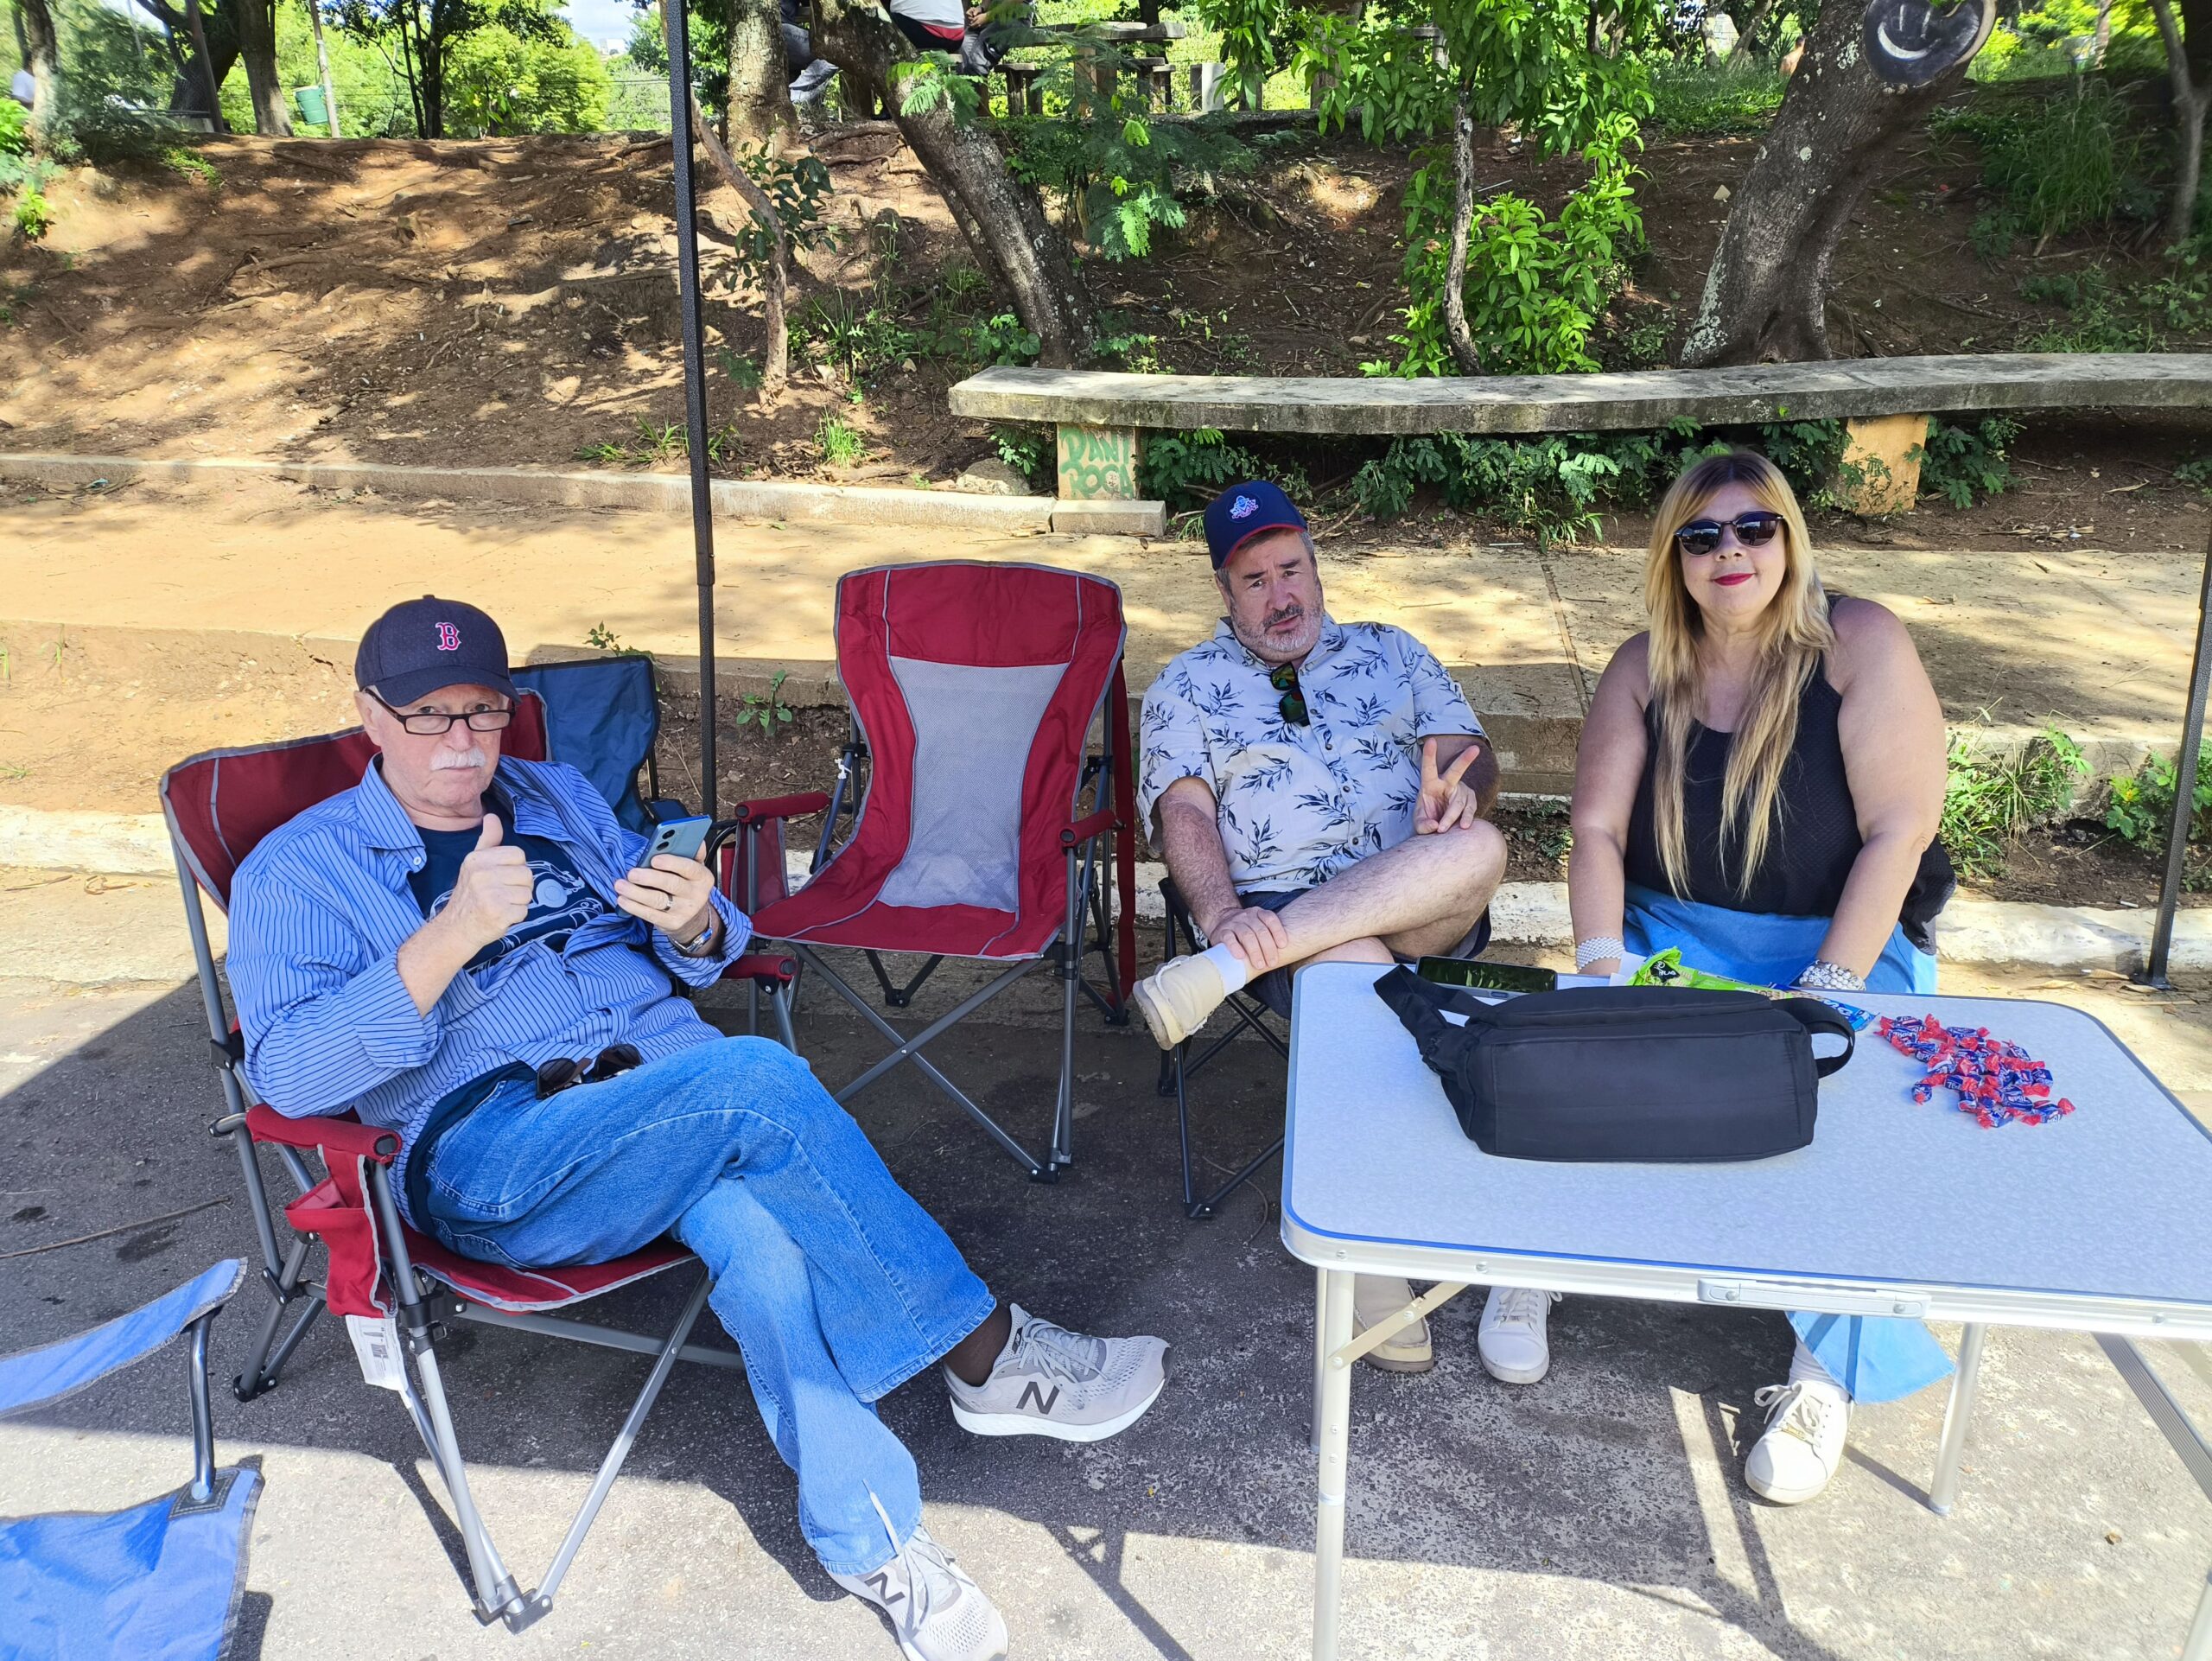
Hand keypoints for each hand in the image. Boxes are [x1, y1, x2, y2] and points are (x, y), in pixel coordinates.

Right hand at [436, 814, 533, 951]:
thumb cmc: (471, 894)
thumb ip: (488, 840)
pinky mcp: (498, 913)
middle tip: (501, 894)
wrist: (457, 928)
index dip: (515, 868)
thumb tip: (492, 816)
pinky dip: (516, 916)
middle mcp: (482, 874)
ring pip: (528, 894)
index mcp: (478, 859)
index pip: (519, 855)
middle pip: (527, 874)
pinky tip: (501, 916)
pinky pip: (524, 911)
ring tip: (500, 904)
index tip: (501, 877)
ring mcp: (490, 895)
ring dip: (518, 902)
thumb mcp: (475, 863)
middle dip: (519, 886)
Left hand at [615, 852, 717, 944]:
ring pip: (658, 900)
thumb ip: (691, 854)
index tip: (654, 858)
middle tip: (632, 873)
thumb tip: (695, 841)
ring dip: (636, 892)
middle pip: (672, 884)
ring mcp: (685, 911)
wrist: (692, 916)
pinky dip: (634, 907)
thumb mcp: (693, 869)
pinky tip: (623, 899)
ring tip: (620, 885)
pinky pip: (650, 915)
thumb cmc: (687, 884)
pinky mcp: (672, 923)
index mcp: (703, 877)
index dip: (672, 863)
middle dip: (649, 877)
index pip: (689, 867)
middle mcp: (697, 895)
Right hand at [1203, 904, 1291, 974]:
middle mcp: (1246, 916)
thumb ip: (1268, 933)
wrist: (1220, 920)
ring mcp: (1234, 923)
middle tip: (1272, 963)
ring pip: (1246, 935)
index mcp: (1258, 913)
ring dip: (1255, 951)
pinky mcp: (1222, 932)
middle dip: (1268, 948)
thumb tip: (1286, 953)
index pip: (1270, 919)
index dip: (1278, 932)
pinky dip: (1235, 947)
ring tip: (1259, 964)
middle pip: (1260, 931)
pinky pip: (1229, 938)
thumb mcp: (1256, 924)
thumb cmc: (1244, 928)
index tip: (1283, 946)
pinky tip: (1241, 957)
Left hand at [1415, 737, 1481, 833]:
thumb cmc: (1427, 819)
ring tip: (1442, 829)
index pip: (1429, 768)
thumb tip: (1435, 825)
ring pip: (1459, 803)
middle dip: (1465, 759)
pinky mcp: (1471, 800)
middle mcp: (1447, 783)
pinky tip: (1463, 827)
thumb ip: (1423, 825)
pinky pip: (1470, 810)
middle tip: (1475, 749)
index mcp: (1430, 784)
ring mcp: (1461, 791)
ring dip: (1451, 817)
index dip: (1429, 755)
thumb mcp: (1419, 824)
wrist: (1441, 827)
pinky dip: (1466, 819)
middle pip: (1456, 771)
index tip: (1431, 740)